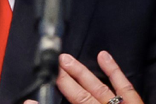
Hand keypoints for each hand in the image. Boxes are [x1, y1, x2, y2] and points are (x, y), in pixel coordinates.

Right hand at [24, 51, 142, 103]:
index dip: (49, 103)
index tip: (30, 101)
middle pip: (82, 99)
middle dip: (65, 83)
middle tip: (50, 70)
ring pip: (98, 90)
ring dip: (81, 74)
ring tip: (66, 60)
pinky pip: (124, 87)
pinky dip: (113, 71)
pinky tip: (102, 56)